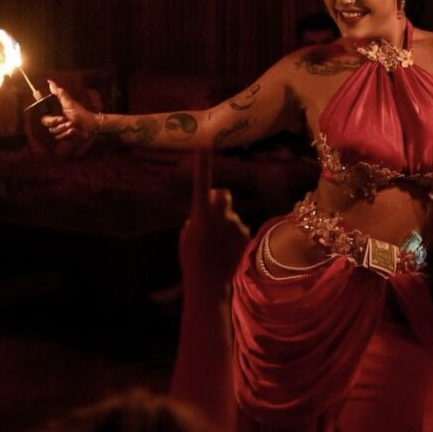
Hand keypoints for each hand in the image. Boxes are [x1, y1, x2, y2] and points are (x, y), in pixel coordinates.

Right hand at [41, 79, 96, 139]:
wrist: (90, 124)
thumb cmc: (80, 113)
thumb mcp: (69, 102)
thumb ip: (59, 93)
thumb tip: (49, 82)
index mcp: (54, 112)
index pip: (44, 118)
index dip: (51, 120)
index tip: (60, 118)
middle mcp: (55, 121)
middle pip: (48, 126)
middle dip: (60, 125)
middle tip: (69, 122)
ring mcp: (59, 129)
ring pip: (54, 132)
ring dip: (65, 129)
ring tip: (73, 126)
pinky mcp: (64, 136)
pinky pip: (60, 138)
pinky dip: (68, 134)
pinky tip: (74, 131)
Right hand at [179, 147, 249, 294]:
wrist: (209, 284)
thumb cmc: (192, 259)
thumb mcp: (186, 236)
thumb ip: (196, 218)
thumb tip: (206, 212)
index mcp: (201, 214)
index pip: (202, 183)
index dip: (203, 165)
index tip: (204, 146)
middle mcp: (221, 215)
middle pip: (222, 194)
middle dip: (217, 198)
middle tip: (209, 213)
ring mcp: (237, 224)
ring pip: (229, 216)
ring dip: (223, 225)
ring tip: (215, 247)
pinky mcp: (246, 234)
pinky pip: (237, 228)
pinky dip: (232, 236)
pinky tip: (226, 252)